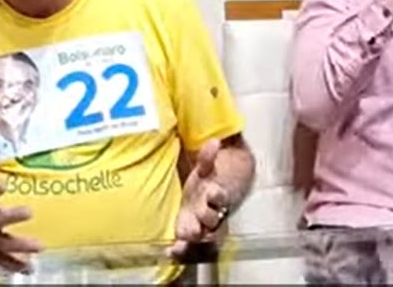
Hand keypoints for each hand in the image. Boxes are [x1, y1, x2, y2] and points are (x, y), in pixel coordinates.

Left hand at [169, 139, 228, 256]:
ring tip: (183, 239)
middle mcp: (212, 214)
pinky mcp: (190, 235)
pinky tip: (171, 252)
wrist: (209, 200)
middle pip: (212, 218)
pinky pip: (189, 246)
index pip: (221, 197)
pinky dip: (181, 250)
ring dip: (193, 237)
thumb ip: (208, 158)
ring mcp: (202, 227)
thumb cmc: (207, 184)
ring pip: (203, 236)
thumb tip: (213, 141)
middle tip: (197, 214)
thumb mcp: (207, 170)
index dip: (217, 195)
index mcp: (217, 196)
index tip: (212, 190)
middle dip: (205, 217)